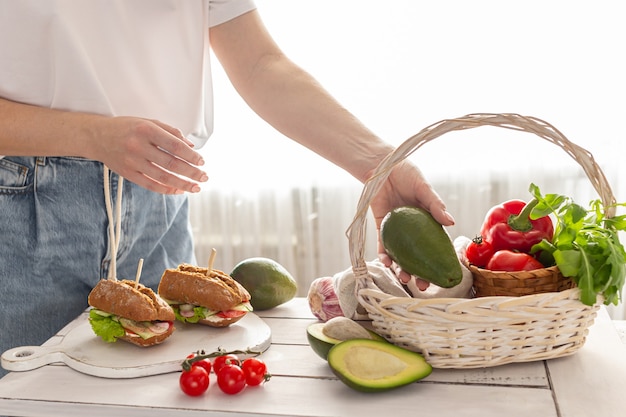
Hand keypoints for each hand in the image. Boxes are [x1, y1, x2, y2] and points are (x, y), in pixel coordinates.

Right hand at [88, 116, 207, 193]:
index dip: (191, 155)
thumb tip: (191, 146)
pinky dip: (167, 189)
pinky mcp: (128, 173)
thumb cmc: (126, 128)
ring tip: (195, 187)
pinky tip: (178, 190)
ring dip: (182, 184)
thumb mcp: (148, 121)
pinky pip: (151, 184)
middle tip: (204, 176)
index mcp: (146, 129)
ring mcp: (132, 161)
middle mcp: (138, 145)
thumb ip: (170, 132)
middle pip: (171, 163)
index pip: (175, 145)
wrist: (97, 136)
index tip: (202, 161)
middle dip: (191, 172)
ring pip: (163, 177)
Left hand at [369, 159, 454, 288]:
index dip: (439, 262)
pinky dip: (384, 254)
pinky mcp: (381, 226)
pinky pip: (383, 244)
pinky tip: (386, 262)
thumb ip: (435, 204)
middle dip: (420, 273)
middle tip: (422, 286)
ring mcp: (397, 230)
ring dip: (401, 268)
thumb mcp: (424, 188)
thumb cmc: (407, 173)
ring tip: (404, 279)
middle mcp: (413, 229)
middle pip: (418, 256)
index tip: (443, 277)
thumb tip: (451, 222)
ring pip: (400, 254)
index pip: (435, 245)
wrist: (382, 165)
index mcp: (428, 221)